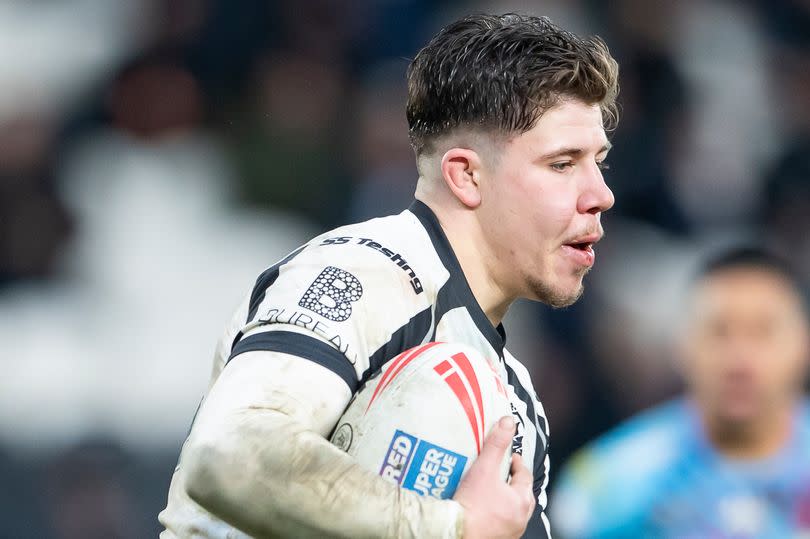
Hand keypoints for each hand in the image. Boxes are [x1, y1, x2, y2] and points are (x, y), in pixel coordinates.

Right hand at [453, 416, 534, 538]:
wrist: (456, 532)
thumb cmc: (472, 504)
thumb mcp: (484, 468)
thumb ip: (496, 444)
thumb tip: (508, 422)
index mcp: (522, 500)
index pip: (524, 475)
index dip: (516, 463)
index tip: (508, 457)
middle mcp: (521, 518)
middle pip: (521, 493)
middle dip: (512, 482)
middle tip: (500, 472)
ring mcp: (511, 531)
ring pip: (512, 510)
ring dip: (505, 499)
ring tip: (491, 490)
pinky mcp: (498, 538)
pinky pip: (502, 522)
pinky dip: (497, 514)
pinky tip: (484, 508)